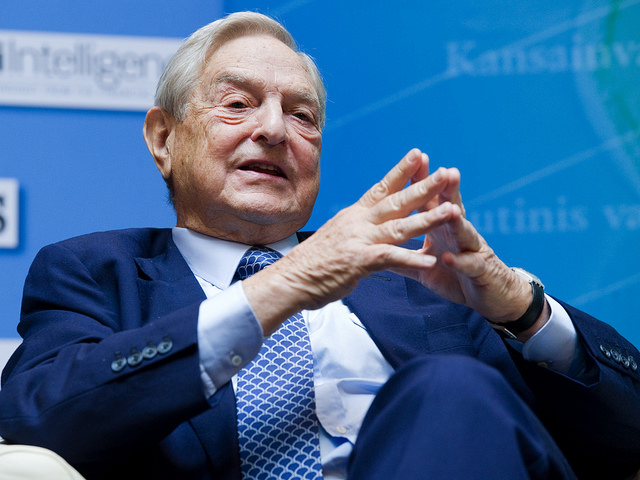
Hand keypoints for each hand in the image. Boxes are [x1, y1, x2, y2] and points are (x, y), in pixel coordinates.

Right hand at [243, 148, 541, 334]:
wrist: (288, 279)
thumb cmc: (311, 263)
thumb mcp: (337, 238)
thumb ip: (357, 232)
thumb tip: (365, 230)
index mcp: (354, 215)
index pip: (382, 187)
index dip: (402, 171)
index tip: (420, 154)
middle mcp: (358, 222)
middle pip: (397, 200)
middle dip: (425, 186)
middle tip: (448, 171)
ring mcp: (359, 240)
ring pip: (399, 226)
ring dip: (428, 218)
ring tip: (453, 211)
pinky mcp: (358, 262)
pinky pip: (389, 259)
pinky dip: (410, 260)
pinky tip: (430, 261)